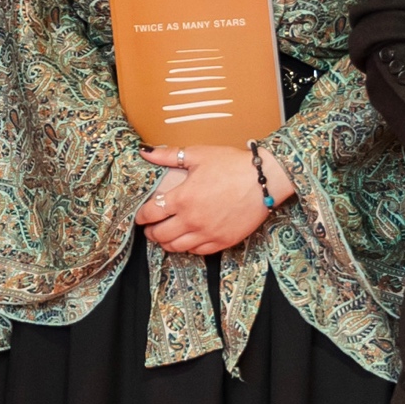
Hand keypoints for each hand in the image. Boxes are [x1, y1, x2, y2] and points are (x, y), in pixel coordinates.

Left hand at [135, 145, 272, 257]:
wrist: (264, 180)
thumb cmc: (232, 165)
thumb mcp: (198, 155)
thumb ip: (169, 155)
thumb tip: (145, 151)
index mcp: (183, 198)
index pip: (151, 213)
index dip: (141, 217)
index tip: (140, 216)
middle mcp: (192, 220)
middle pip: (160, 234)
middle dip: (151, 232)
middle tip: (150, 228)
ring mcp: (208, 234)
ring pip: (176, 247)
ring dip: (166, 242)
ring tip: (165, 236)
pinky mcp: (223, 242)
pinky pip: (197, 251)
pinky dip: (187, 248)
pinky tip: (187, 240)